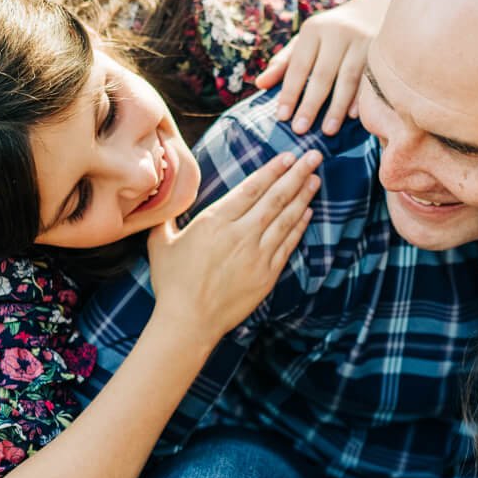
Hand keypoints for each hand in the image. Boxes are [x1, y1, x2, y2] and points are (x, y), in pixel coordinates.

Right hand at [147, 150, 319, 340]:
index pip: (251, 188)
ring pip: (286, 219)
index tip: (288, 156)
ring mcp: (257, 254)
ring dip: (302, 197)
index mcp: (216, 221)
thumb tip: (166, 197)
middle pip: (275, 198)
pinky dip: (299, 227)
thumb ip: (167, 217)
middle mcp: (240, 234)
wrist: (189, 321)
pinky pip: (287, 245)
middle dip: (296, 175)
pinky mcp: (267, 274)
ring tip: (316, 179)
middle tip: (314, 157)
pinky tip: (307, 212)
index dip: (272, 170)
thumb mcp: (161, 243)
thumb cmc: (173, 282)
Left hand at [254, 0, 392, 134]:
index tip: (282, 117)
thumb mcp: (305, 41)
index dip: (290, 92)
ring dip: (337, 107)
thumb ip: (284, 62)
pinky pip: (369, 79)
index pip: (298, 66)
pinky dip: (361, 99)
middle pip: (322, 75)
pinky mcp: (380, 50)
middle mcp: (337, 32)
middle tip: (300, 130)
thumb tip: (260, 84)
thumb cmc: (330, 34)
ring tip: (327, 131)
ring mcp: (362, 40)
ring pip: (347, 79)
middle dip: (310, 104)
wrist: (371, 11)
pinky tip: (353, 117)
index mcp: (314, 29)